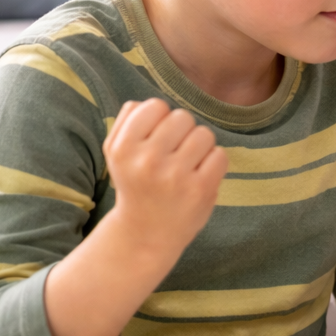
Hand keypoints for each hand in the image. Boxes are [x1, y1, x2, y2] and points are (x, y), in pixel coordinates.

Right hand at [103, 98, 226, 255]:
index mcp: (123, 148)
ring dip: (200, 147)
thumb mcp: (116, 154)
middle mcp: (147, 161)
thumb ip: (127, 121)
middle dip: (182, 132)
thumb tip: (145, 102)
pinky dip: (213, 163)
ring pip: (204, 134)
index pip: (155, 106)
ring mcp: (175, 175)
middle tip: (173, 155)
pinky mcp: (201, 189)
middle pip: (182, 117)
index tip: (156, 138)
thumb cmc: (136, 184)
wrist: (145, 234)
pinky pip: (220, 154)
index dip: (160, 119)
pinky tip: (198, 177)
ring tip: (185, 166)